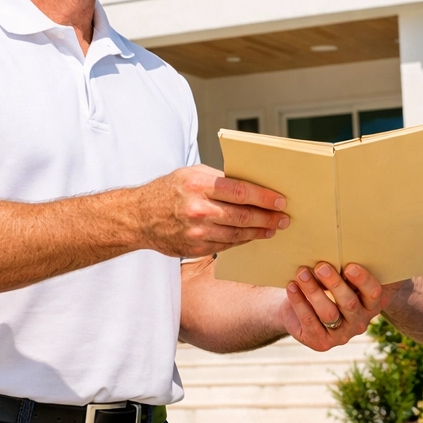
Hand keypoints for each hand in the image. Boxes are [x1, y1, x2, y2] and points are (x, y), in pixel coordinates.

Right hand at [133, 165, 288, 258]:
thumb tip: (250, 187)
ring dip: (259, 232)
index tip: (280, 200)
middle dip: (268, 218)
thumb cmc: (166, 191)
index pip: (239, 191)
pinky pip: (226, 245)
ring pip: (237, 234)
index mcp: (198, 185)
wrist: (138, 217)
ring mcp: (196, 231)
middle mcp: (198, 209)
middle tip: (283, 218)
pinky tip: (252, 236)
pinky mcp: (195, 247)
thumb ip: (219, 180)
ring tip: (272, 229)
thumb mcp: (190, 174)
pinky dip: (242, 241)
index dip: (263, 197)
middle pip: (242, 216)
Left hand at [279, 262, 389, 350]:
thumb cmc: (326, 285)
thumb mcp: (340, 277)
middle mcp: (359, 322)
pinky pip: (309, 321)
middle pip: (349, 304)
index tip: (349, 266)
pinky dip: (299, 302)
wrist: (301, 306)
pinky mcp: (320, 341)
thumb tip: (343, 243)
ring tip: (302, 273)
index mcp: (370, 305)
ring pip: (328, 313)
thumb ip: (346, 269)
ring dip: (314, 291)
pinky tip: (292, 287)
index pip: (373, 294)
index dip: (363, 281)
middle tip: (321, 266)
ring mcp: (340, 335)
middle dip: (335, 283)